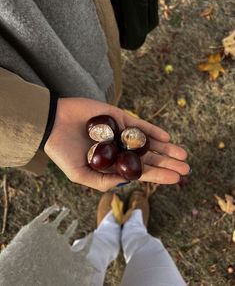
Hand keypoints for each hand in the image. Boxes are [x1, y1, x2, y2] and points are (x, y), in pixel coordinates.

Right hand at [44, 98, 189, 190]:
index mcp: (112, 164)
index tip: (176, 179)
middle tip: (187, 168)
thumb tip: (127, 182)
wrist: (52, 123)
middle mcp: (119, 149)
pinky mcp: (118, 117)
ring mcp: (120, 133)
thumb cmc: (62, 151)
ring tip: (182, 154)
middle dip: (167, 163)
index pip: (139, 171)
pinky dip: (151, 131)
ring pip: (147, 142)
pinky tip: (166, 137)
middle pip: (148, 157)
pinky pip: (138, 125)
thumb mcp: (80, 174)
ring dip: (165, 148)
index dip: (158, 175)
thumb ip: (102, 181)